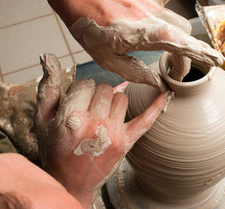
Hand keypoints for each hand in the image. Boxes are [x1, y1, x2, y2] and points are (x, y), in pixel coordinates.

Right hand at [35, 53, 169, 207]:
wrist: (70, 183)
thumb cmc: (55, 150)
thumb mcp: (42, 120)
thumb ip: (48, 88)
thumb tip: (51, 58)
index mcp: (71, 117)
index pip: (85, 84)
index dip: (81, 90)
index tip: (77, 101)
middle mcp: (94, 124)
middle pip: (105, 88)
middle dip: (96, 94)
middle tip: (89, 109)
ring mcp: (113, 133)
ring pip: (122, 98)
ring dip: (112, 101)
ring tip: (102, 114)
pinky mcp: (126, 142)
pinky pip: (146, 120)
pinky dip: (156, 106)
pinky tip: (166, 93)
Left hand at [36, 0, 222, 90]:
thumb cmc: (87, 27)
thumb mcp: (106, 60)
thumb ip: (136, 73)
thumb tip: (159, 85)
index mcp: (136, 34)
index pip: (176, 44)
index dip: (197, 53)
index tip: (215, 62)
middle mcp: (148, 16)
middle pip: (182, 36)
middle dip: (185, 57)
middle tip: (177, 72)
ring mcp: (149, 3)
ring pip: (180, 21)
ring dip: (184, 40)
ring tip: (178, 54)